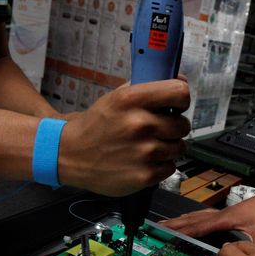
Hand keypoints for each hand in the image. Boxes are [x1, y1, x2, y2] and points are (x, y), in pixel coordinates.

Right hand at [58, 79, 189, 195]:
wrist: (71, 156)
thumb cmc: (97, 126)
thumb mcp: (116, 98)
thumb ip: (146, 88)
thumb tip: (180, 80)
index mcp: (132, 100)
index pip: (180, 93)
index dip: (181, 99)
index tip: (176, 105)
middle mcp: (140, 124)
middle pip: (183, 124)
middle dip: (174, 127)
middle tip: (158, 130)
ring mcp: (144, 152)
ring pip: (179, 147)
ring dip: (168, 147)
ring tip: (148, 147)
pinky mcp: (145, 175)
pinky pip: (170, 167)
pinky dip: (160, 165)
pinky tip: (143, 161)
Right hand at [160, 184, 254, 241]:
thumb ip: (253, 248)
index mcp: (227, 219)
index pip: (200, 226)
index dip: (184, 231)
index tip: (169, 234)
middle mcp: (222, 214)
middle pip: (193, 219)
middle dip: (175, 224)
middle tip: (159, 227)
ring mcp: (224, 213)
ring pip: (197, 215)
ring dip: (182, 220)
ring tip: (168, 223)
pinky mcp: (228, 213)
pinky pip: (205, 215)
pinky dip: (194, 218)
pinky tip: (192, 220)